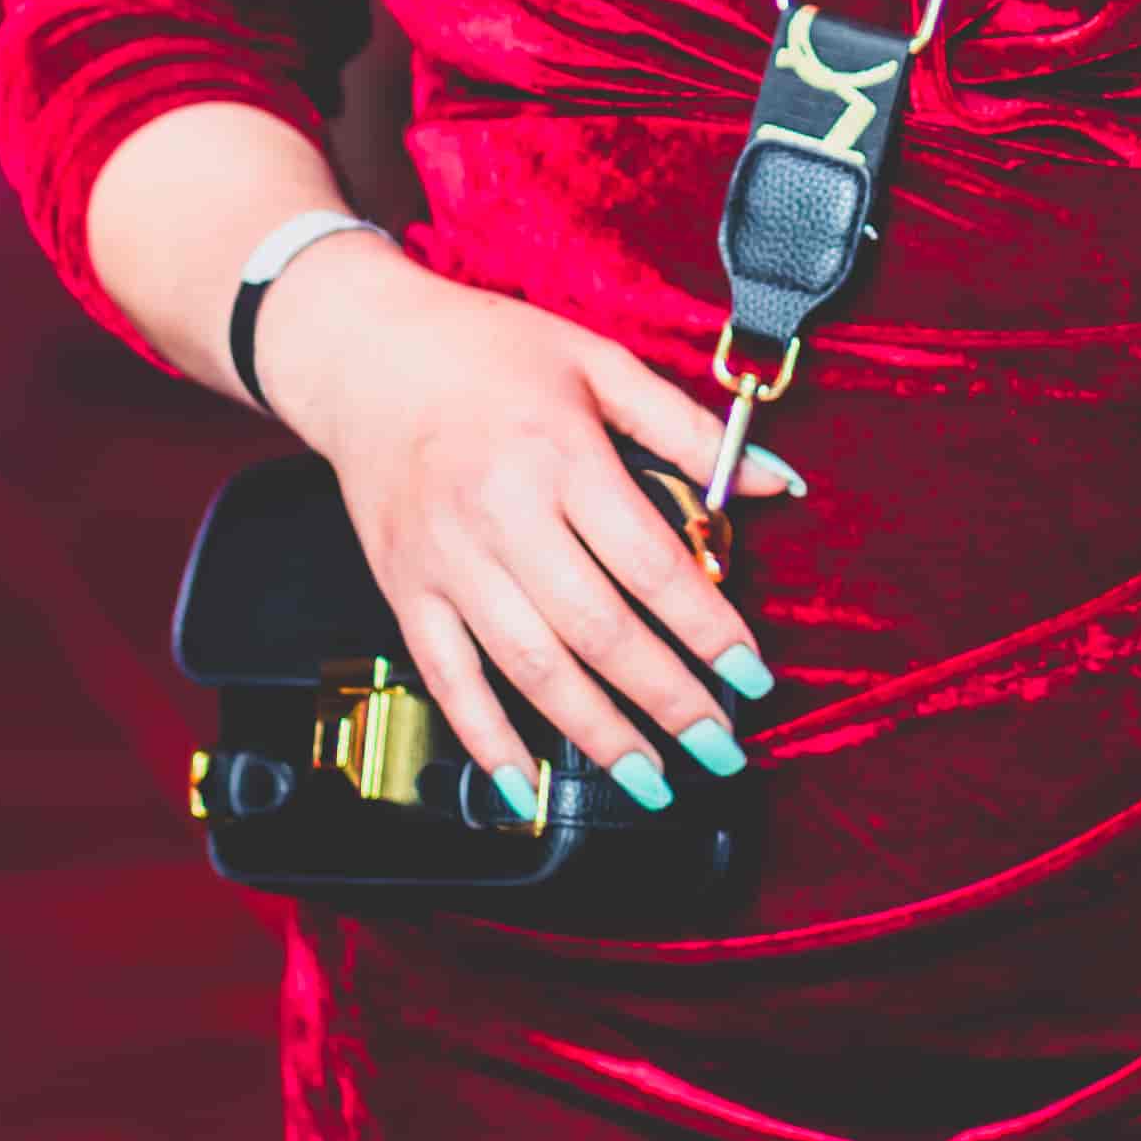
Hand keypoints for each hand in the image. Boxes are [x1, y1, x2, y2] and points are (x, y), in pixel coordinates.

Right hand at [257, 236, 792, 815]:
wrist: (366, 352)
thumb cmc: (490, 351)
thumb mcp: (599, 363)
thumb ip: (690, 429)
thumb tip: (774, 482)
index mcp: (559, 456)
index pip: (651, 563)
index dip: (709, 629)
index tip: (754, 676)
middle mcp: (502, 516)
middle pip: (599, 629)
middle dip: (668, 699)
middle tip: (722, 746)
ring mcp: (447, 561)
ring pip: (530, 667)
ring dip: (596, 733)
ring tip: (652, 778)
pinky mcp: (406, 590)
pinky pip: (447, 679)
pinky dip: (485, 741)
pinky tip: (526, 789)